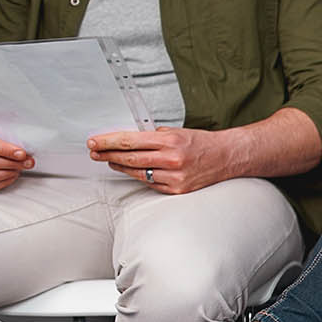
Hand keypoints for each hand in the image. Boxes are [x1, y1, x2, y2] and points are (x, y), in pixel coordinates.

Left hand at [88, 127, 240, 193]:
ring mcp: (174, 177)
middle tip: (94, 152)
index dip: (108, 142)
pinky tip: (132, 171)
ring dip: (120, 166)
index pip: (130, 141)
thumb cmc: (202, 143)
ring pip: (137, 173)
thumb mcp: (178, 131)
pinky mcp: (177, 190)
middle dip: (107, 154)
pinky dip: (140, 176)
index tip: (94, 142)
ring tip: (109, 160)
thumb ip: (154, 136)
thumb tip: (130, 140)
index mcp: (170, 141)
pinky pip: (151, 183)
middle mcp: (172, 159)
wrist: (227, 157)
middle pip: (129, 158)